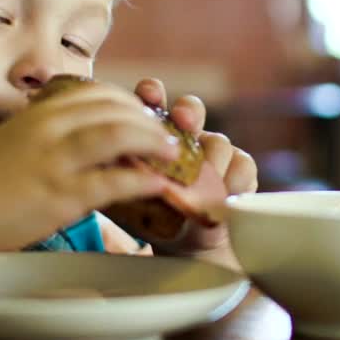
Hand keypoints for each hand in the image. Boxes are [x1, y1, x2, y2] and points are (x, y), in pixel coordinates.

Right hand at [0, 82, 179, 252]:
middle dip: (149, 120)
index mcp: (38, 113)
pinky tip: (159, 186)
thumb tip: (69, 140)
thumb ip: (41, 135)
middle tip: (169, 137)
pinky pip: (113, 182)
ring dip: (154, 142)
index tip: (144, 117)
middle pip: (116, 108)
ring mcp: (56, 160)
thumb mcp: (11, 142)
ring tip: (174, 154)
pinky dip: (143, 181)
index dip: (128, 103)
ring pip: (120, 135)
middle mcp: (50, 128)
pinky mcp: (59, 194)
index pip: (97, 92)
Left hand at [132, 77, 257, 258]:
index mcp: (155, 134)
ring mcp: (214, 151)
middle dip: (189, 111)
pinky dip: (233, 179)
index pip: (153, 102)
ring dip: (211, 160)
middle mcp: (186, 136)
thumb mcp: (124, 196)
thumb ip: (114, 174)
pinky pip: (242, 164)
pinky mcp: (240, 170)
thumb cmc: (150, 216)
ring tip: (203, 184)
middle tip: (185, 120)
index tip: (150, 94)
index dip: (153, 93)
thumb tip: (97, 156)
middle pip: (191, 109)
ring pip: (218, 141)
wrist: (185, 246)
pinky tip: (225, 193)